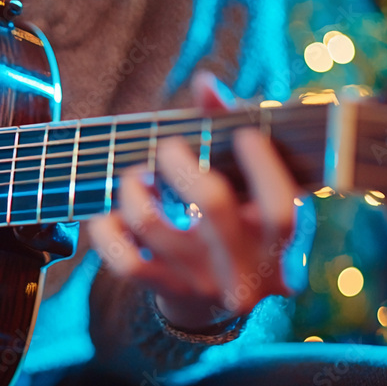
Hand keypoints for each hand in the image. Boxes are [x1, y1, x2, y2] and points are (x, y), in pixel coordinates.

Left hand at [87, 72, 298, 329]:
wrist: (213, 302)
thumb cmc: (238, 220)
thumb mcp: (251, 186)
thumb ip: (232, 129)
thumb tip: (204, 83)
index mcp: (278, 244)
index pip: (280, 209)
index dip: (262, 165)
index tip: (242, 135)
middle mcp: (245, 271)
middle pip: (213, 204)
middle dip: (181, 161)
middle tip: (168, 148)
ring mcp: (202, 284)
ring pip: (151, 225)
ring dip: (133, 188)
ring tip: (135, 177)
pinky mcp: (164, 292)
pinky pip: (123, 261)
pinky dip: (106, 230)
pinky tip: (110, 213)